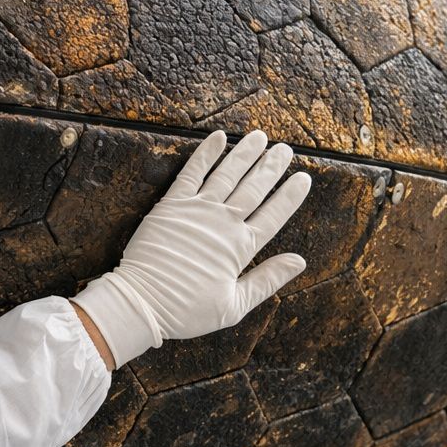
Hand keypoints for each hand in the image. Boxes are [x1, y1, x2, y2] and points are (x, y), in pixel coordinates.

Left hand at [73, 130, 310, 367]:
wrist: (142, 303)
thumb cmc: (187, 310)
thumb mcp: (235, 305)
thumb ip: (268, 279)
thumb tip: (300, 261)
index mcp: (241, 248)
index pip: (274, 215)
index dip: (290, 196)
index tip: (303, 178)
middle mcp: (223, 223)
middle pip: (254, 188)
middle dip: (271, 167)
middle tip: (285, 149)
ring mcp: (197, 211)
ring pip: (228, 175)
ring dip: (245, 154)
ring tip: (260, 137)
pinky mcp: (172, 205)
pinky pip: (192, 173)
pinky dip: (206, 153)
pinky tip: (219, 137)